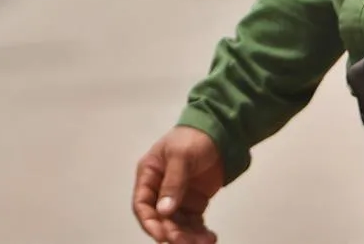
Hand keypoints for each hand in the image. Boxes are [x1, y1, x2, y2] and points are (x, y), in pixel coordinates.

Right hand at [132, 127, 225, 242]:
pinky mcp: (194, 203)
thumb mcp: (180, 155)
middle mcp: (160, 190)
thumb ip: (173, 182)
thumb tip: (164, 211)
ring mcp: (177, 198)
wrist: (221, 131)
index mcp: (149, 175)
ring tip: (204, 242)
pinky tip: (209, 238)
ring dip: (188, 236)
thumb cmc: (194, 137)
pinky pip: (193, 223)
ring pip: (177, 225)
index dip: (150, 223)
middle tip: (187, 242)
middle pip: (161, 219)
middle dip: (173, 233)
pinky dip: (199, 233)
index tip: (162, 236)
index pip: (142, 204)